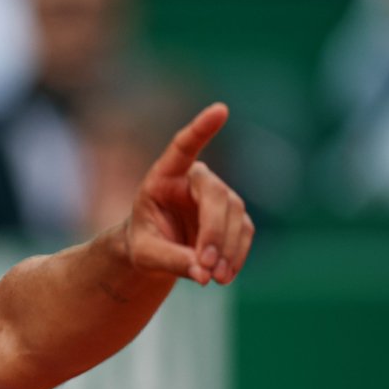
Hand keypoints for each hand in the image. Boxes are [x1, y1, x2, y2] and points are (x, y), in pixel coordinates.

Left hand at [125, 103, 253, 284]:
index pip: (183, 147)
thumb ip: (170, 260)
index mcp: (164, 176)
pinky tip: (224, 275)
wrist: (157, 250)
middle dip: (214, 232)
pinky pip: (244, 232)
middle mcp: (195, 179)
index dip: (201, 129)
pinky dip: (237, 254)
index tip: (221, 110)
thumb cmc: (144, 243)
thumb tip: (203, 273)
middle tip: (206, 267)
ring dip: (227, 248)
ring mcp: (219, 196)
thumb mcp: (145, 255)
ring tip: (213, 278)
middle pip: (216, 195)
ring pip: (234, 215)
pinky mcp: (234, 216)